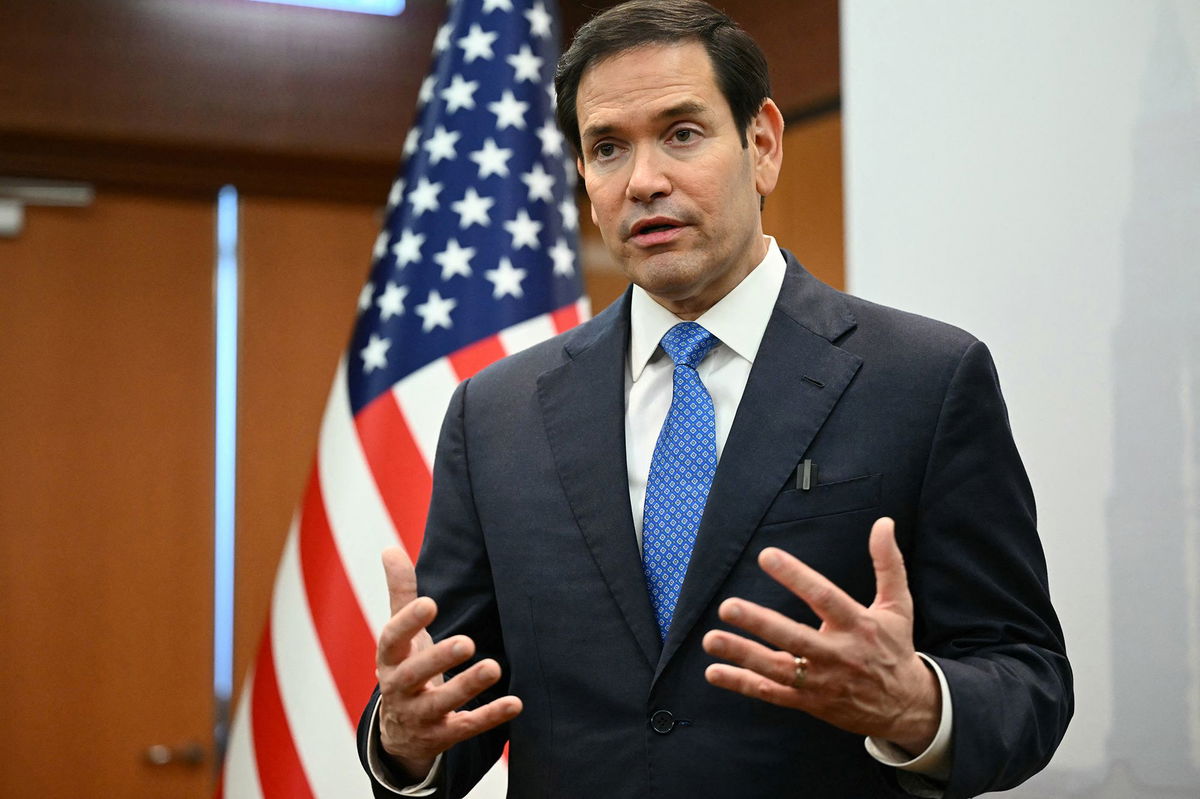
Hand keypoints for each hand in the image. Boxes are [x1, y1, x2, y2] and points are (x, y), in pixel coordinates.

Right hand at [375, 546, 522, 779]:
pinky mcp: (443, 736)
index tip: (430, 603)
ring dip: (467, 686)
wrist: (400, 732)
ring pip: (442, 703)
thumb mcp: (399, 633)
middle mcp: (399, 689)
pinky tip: (516, 703)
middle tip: (467, 642)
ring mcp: (420, 716)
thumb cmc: (406, 666)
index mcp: (389, 658)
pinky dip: (490, 716)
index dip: (408, 622)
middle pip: (414, 675)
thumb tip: (390, 547)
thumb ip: (400, 593)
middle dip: (439, 659)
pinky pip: (467, 728)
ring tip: (493, 667)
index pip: (392, 639)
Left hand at [702, 517, 939, 753]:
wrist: (905, 708)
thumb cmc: (894, 649)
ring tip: (710, 639)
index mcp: (857, 625)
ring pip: (777, 668)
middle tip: (728, 606)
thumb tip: (884, 522)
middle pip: (794, 638)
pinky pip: (771, 693)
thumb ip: (888, 563)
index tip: (767, 556)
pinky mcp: (808, 701)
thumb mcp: (898, 606)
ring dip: (742, 654)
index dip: (796, 577)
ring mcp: (820, 681)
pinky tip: (714, 672)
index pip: (824, 597)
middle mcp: (836, 654)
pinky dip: (743, 683)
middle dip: (760, 623)